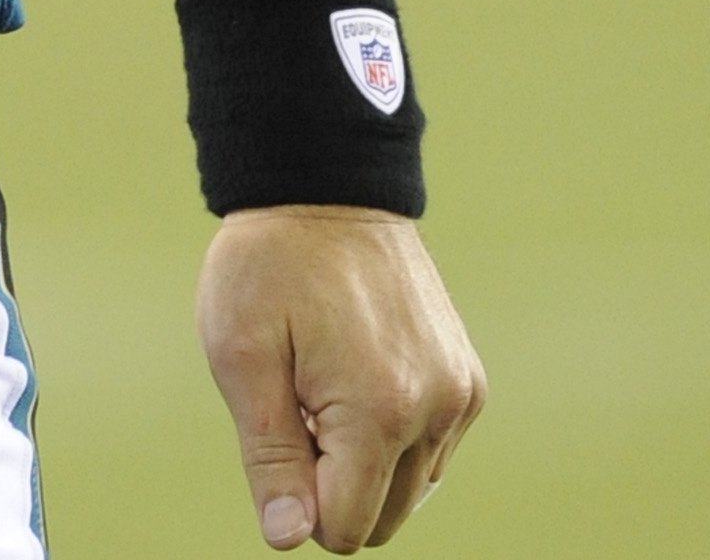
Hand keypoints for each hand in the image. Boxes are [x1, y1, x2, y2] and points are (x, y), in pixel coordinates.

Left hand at [198, 207, 484, 550]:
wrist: (323, 185)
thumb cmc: (268, 265)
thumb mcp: (240, 355)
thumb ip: (269, 458)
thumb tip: (290, 538)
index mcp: (380, 411)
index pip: (344, 528)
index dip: (298, 496)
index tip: (280, 426)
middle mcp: (437, 409)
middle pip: (382, 518)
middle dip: (333, 480)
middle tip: (299, 399)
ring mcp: (460, 393)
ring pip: (412, 489)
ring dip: (365, 459)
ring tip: (326, 381)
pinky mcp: (468, 379)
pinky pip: (433, 449)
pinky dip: (395, 434)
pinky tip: (358, 372)